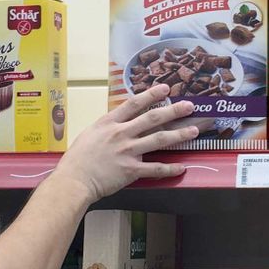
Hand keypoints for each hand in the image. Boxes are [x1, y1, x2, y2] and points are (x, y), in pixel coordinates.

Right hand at [51, 85, 197, 202]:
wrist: (74, 179)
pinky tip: (181, 167)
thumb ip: (107, 126)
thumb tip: (120, 120)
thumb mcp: (90, 133)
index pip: (134, 104)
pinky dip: (170, 169)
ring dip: (179, 135)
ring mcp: (128, 151)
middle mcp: (122, 134)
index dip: (151, 94)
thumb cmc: (77, 158)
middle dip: (173, 110)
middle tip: (189, 106)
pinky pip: (155, 168)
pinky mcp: (132, 170)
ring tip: (194, 131)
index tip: (166, 88)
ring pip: (159, 140)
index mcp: (110, 123)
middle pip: (153, 118)